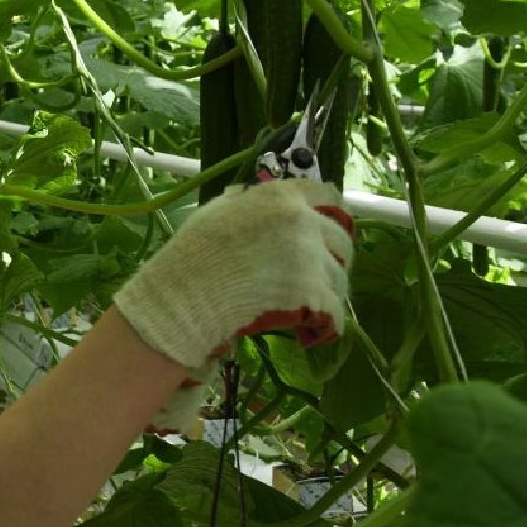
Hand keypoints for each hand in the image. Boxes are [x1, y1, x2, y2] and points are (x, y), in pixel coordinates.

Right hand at [114, 180, 353, 371]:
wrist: (185, 295)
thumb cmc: (193, 255)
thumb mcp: (216, 212)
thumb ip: (244, 201)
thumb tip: (249, 195)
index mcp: (280, 196)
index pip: (327, 195)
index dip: (332, 214)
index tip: (328, 231)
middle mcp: (302, 219)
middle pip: (341, 240)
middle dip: (333, 260)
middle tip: (317, 278)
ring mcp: (310, 256)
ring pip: (339, 278)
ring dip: (327, 294)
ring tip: (308, 309)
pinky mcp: (312, 292)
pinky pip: (335, 312)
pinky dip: (326, 324)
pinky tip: (310, 331)